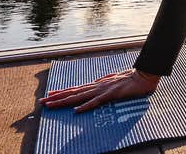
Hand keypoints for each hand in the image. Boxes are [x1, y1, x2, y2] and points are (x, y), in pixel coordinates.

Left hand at [38, 68, 160, 112]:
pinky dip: (86, 106)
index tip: (49, 94)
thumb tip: (94, 83)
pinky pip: (96, 102)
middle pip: (73, 93)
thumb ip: (104, 82)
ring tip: (51, 105)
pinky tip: (76, 111)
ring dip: (64, 101)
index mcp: (97, 84)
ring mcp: (103, 90)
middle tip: (42, 101)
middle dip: (56, 97)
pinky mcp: (111, 94)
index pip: (75, 89)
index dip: (62, 92)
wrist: (144, 75)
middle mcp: (96, 86)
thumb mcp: (114, 80)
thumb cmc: (131, 78)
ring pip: (79, 97)